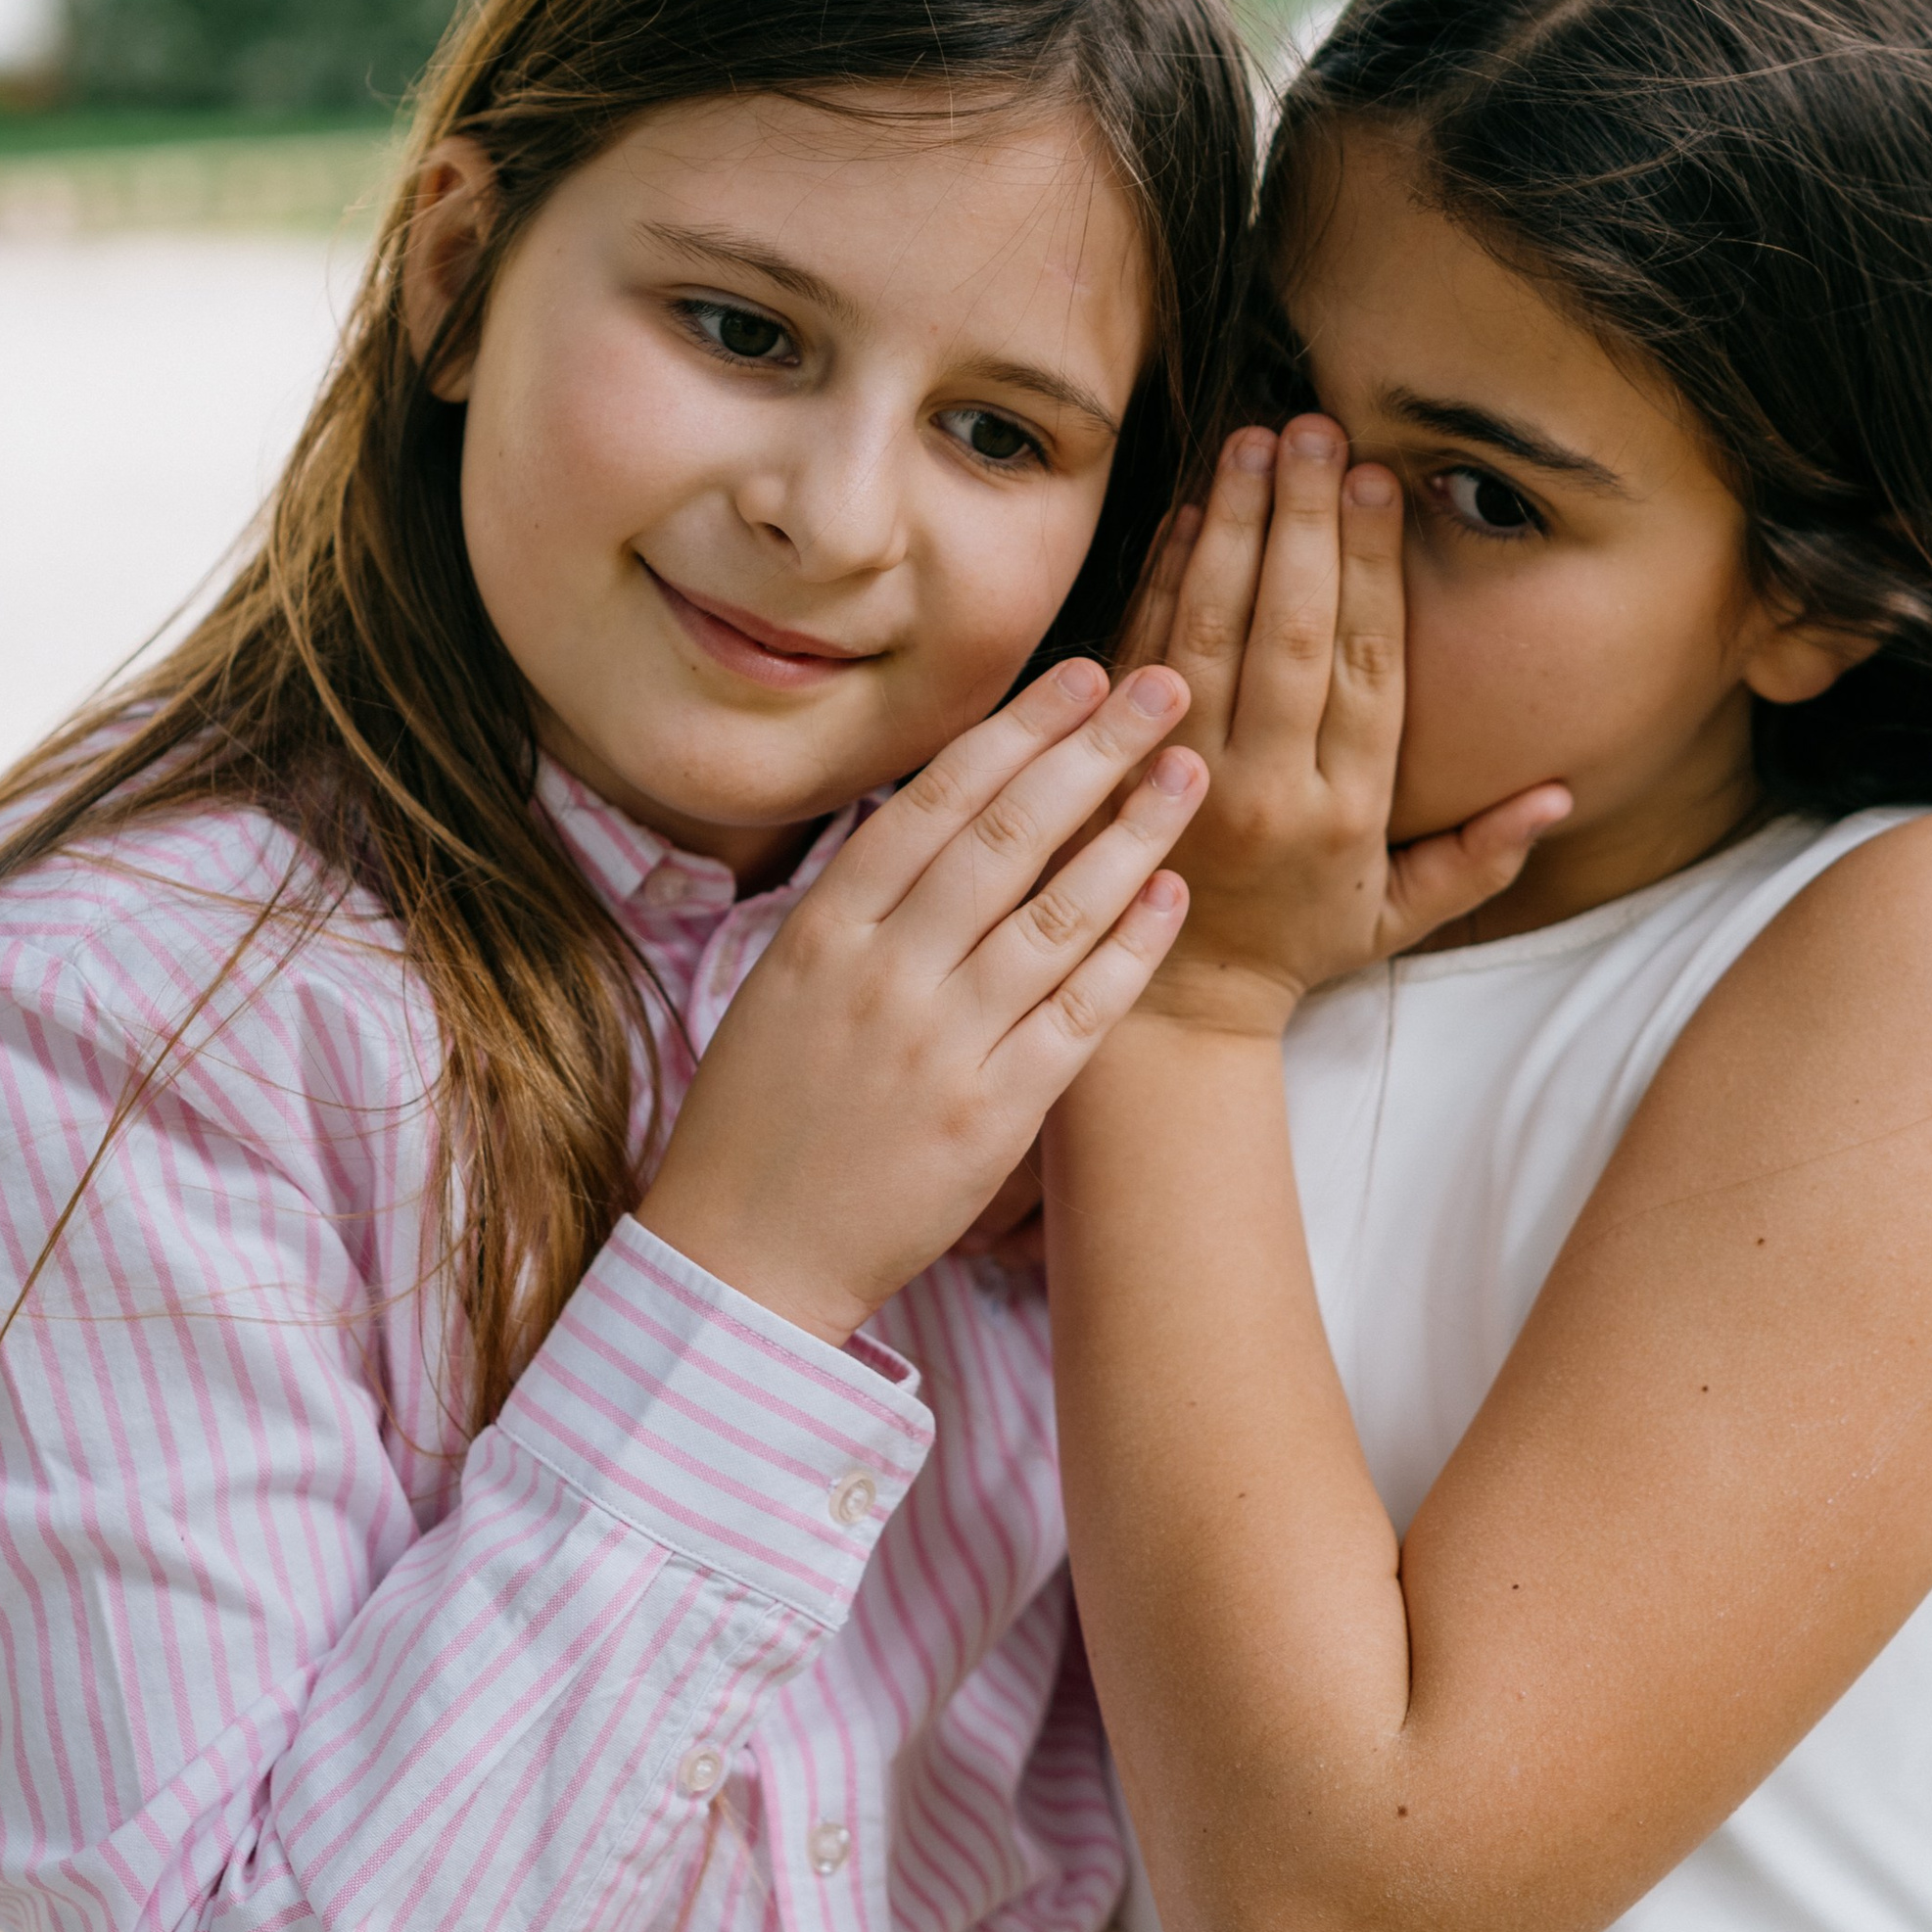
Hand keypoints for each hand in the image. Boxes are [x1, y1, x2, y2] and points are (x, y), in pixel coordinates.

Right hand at [637, 659, 1202, 1343]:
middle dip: (1091, 751)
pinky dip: (1130, 949)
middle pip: (1006, 837)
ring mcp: (941, 1046)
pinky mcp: (991, 1117)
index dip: (1016, 731)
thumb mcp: (782, 983)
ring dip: (1130, 834)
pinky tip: (1172, 892)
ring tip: (1187, 772)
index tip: (1082, 676)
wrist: (743, 1255)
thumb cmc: (760, 1115)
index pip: (935, 802)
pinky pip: (1078, 1015)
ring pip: (1055, 915)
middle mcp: (884, 975)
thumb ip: (860, 904)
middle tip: (1162, 688)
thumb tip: (937, 812)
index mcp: (823, 931)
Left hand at [1121, 419, 1570, 1036]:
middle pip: (1292, 631)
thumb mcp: (1398, 919)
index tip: (1381, 483)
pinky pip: (1143, 648)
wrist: (1167, 1011)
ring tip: (1256, 440)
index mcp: (1344, 815)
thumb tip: (1560, 797)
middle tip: (1316, 428)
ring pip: (1212, 628)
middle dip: (1306, 521)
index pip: (1367, 669)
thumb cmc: (1294, 949)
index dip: (1373, 569)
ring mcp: (1183, 773)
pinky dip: (1166, 575)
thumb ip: (1480, 858)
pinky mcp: (1118, 763)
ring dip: (1236, 527)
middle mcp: (1266, 788)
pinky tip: (1195, 509)